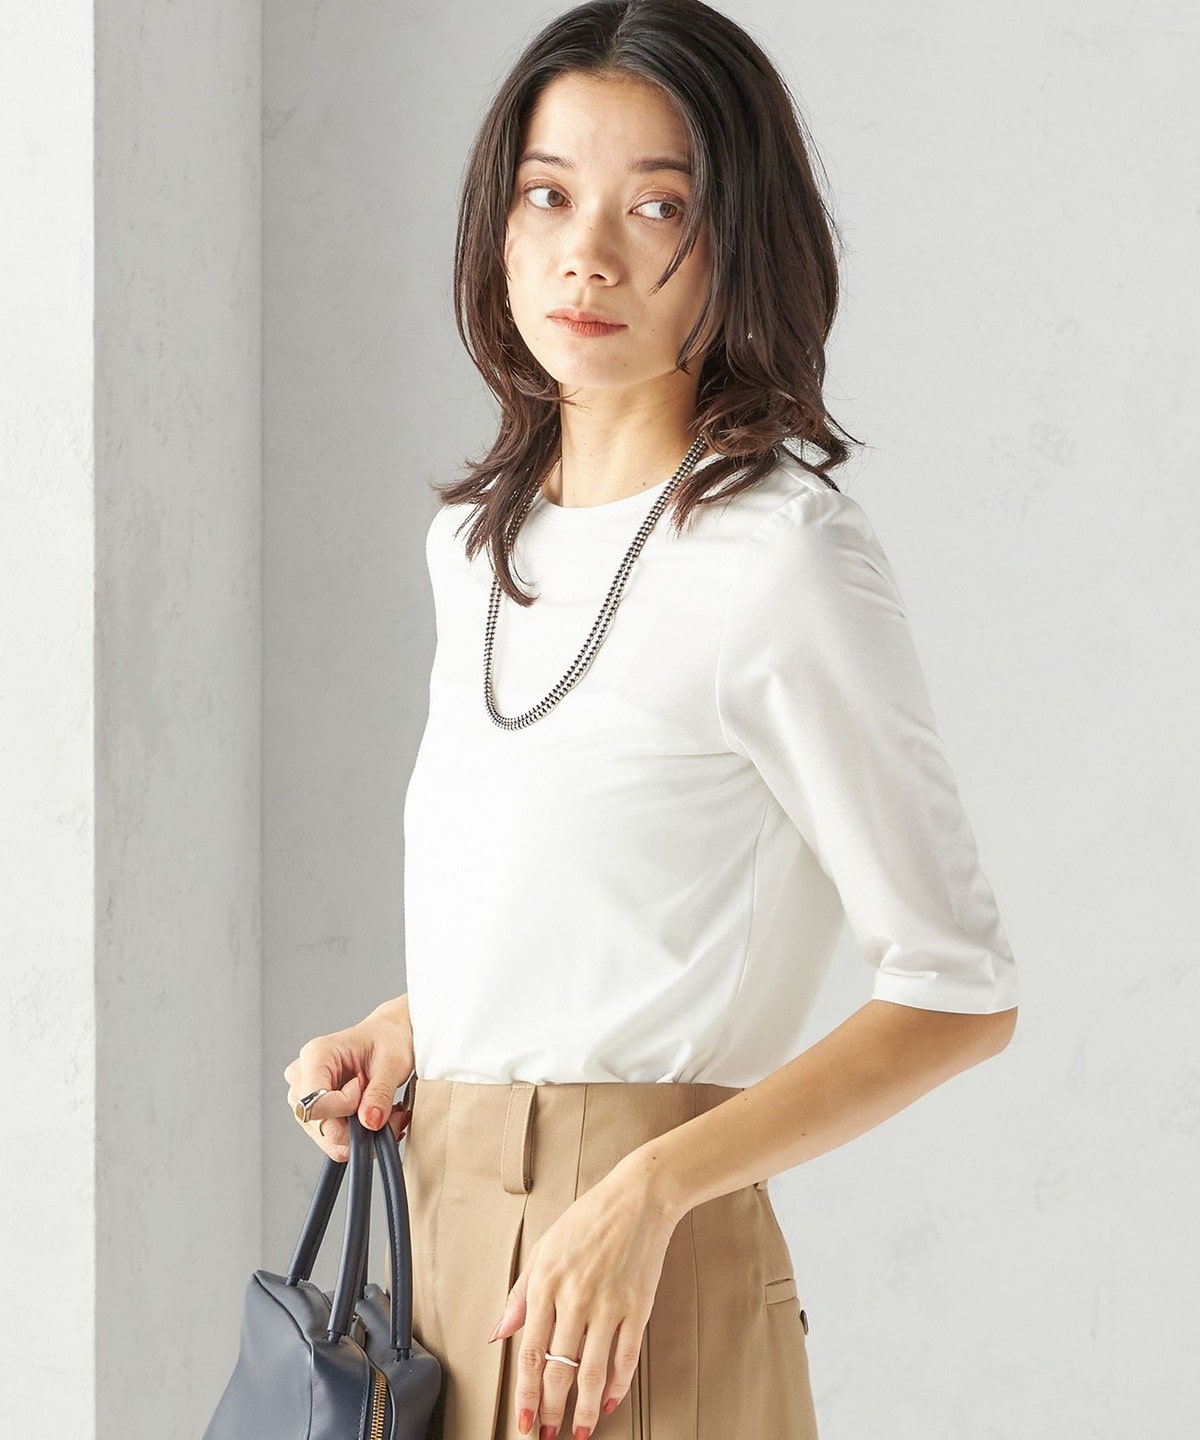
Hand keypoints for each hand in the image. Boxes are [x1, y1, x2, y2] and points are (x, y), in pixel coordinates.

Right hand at [282, 993, 414, 1160]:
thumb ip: (380, 1093)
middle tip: (389, 1111)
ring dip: (363, 1133)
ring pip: (329, 1138)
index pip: (316, 1103)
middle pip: (322, 1126)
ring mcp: (304, 1097)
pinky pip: (333, 1139)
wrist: (387, 1036)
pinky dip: (358, 1135)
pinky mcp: (314, 1112)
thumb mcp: (392, 1062)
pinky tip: (373, 1117)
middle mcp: (302, 1077)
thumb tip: (370, 1122)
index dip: (347, 1107)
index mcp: (316, 1055)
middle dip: (360, 1127)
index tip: (365, 1089)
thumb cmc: (387, 1039)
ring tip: (384, 1111)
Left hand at [487, 1155, 677, 1439]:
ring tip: (577, 1432)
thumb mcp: (543, 1248)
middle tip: (548, 1434)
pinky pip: (626, 1357)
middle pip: (560, 1370)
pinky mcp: (637, 1307)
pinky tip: (608, 1402)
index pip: (531, 1353)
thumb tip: (500, 1333)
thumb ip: (520, 1294)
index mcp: (546, 1283)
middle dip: (551, 1410)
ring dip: (583, 1410)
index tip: (523, 1421)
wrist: (638, 1197)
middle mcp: (575, 1298)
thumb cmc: (588, 1219)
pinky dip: (617, 1386)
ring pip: (592, 1372)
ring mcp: (608, 1304)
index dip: (526, 1394)